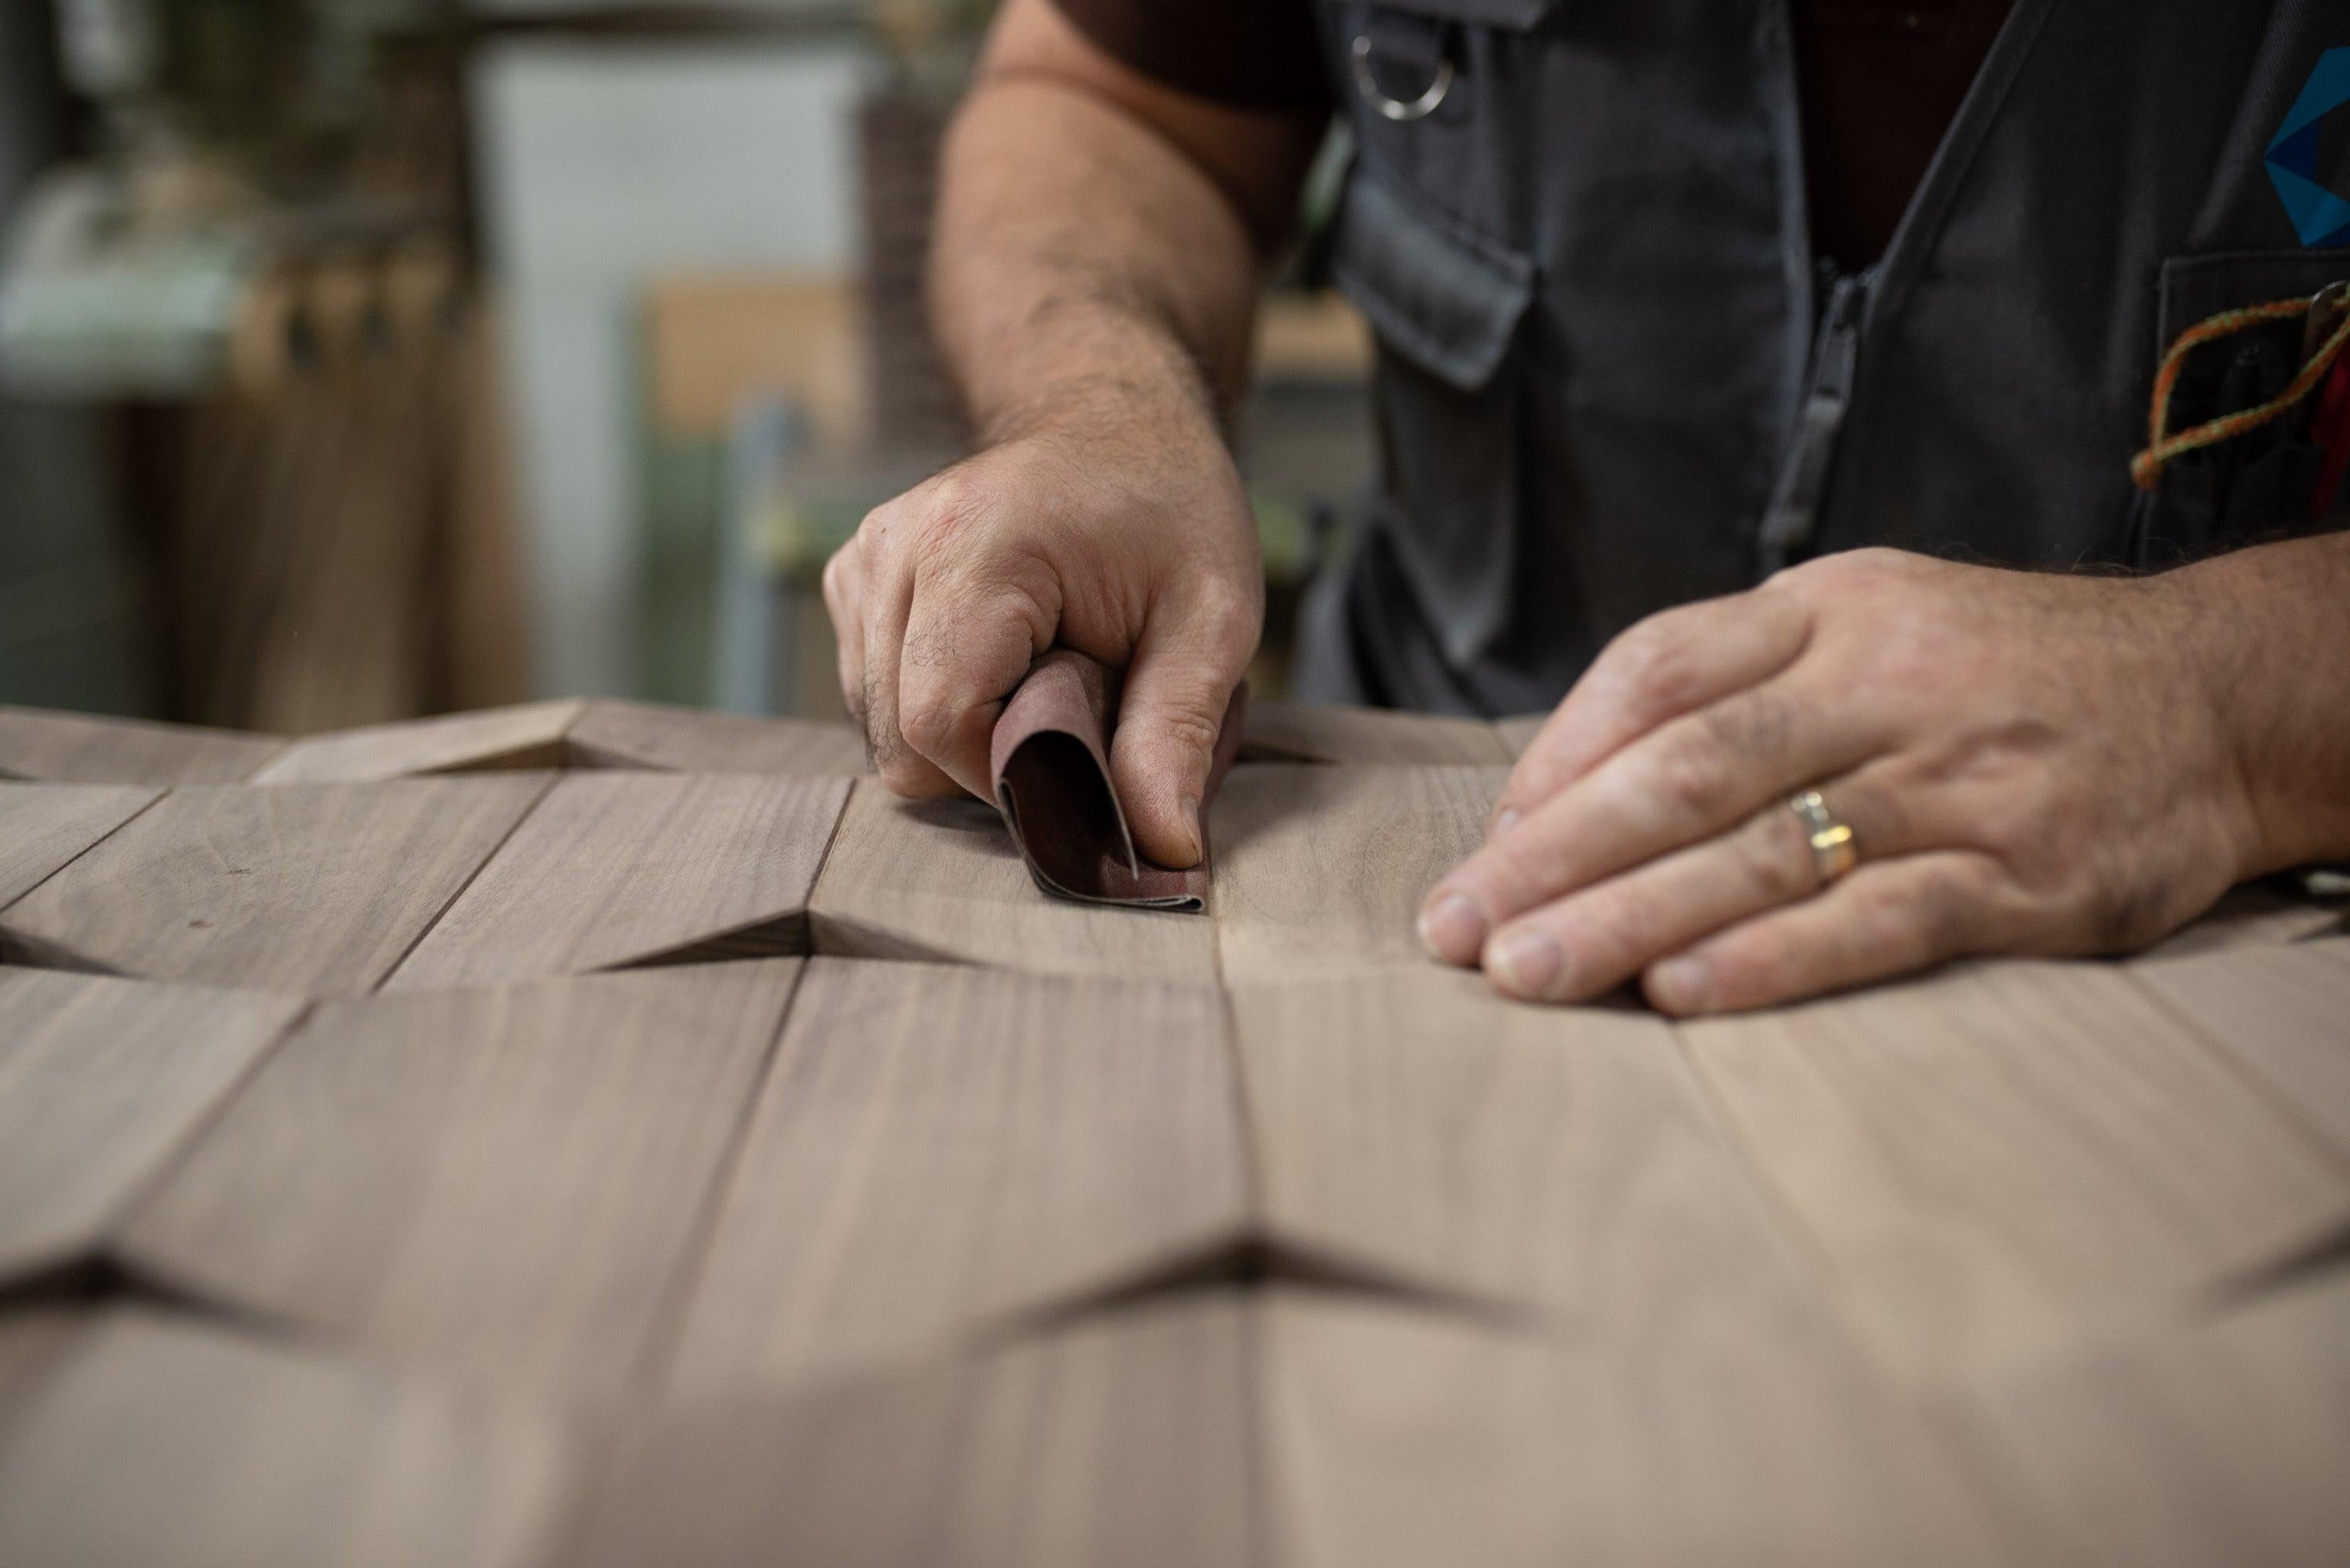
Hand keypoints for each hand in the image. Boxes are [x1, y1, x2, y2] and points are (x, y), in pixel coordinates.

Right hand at [822, 402, 1262, 867]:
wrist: (1115, 422)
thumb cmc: (1171, 513)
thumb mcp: (1214, 619)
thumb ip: (1180, 734)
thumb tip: (1165, 853)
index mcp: (976, 544)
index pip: (939, 721)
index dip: (1008, 773)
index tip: (1081, 757)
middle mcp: (896, 547)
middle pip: (899, 739)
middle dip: (989, 759)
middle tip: (1077, 713)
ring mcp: (863, 560)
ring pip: (879, 727)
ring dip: (963, 735)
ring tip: (1041, 678)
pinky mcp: (852, 579)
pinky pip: (871, 695)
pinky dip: (934, 706)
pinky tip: (999, 665)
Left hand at [1419, 548, 2265, 1013]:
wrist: (2218, 693)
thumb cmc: (1996, 669)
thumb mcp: (1867, 621)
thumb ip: (1728, 684)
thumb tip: (1557, 793)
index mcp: (1829, 608)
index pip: (1656, 668)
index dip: (1554, 759)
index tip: (1485, 847)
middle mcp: (1884, 681)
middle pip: (1686, 768)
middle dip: (1554, 858)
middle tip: (1457, 932)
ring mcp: (1957, 778)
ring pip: (1764, 850)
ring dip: (1628, 919)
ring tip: (1528, 976)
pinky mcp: (2028, 873)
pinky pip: (1882, 919)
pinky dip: (1776, 959)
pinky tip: (1684, 993)